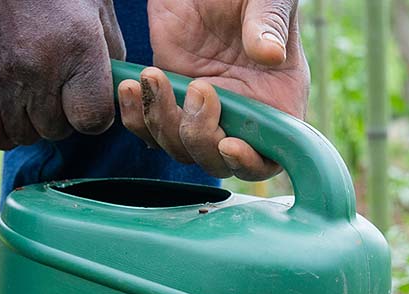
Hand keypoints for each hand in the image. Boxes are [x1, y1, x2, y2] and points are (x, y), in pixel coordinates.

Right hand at [0, 0, 125, 148]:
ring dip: (33, 123)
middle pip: (58, 131)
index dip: (95, 115)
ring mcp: (4, 77)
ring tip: (34, 93)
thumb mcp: (97, 10)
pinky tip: (8, 111)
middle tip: (58, 88)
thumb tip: (113, 91)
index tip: (88, 97)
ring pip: (25, 135)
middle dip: (63, 117)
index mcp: (79, 52)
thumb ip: (110, 55)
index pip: (94, 121)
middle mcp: (41, 70)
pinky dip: (0, 132)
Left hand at [117, 1, 309, 180]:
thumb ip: (271, 25)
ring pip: (179, 148)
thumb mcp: (268, 1)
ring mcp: (203, 111)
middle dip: (200, 136)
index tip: (229, 144)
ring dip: (162, 123)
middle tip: (197, 87)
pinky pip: (149, 127)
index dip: (249, 163)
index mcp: (276, 103)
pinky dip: (136, 117)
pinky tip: (133, 86)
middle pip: (218, 162)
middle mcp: (241, 116)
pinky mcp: (170, 98)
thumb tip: (270, 54)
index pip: (269, 158)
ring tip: (154, 77)